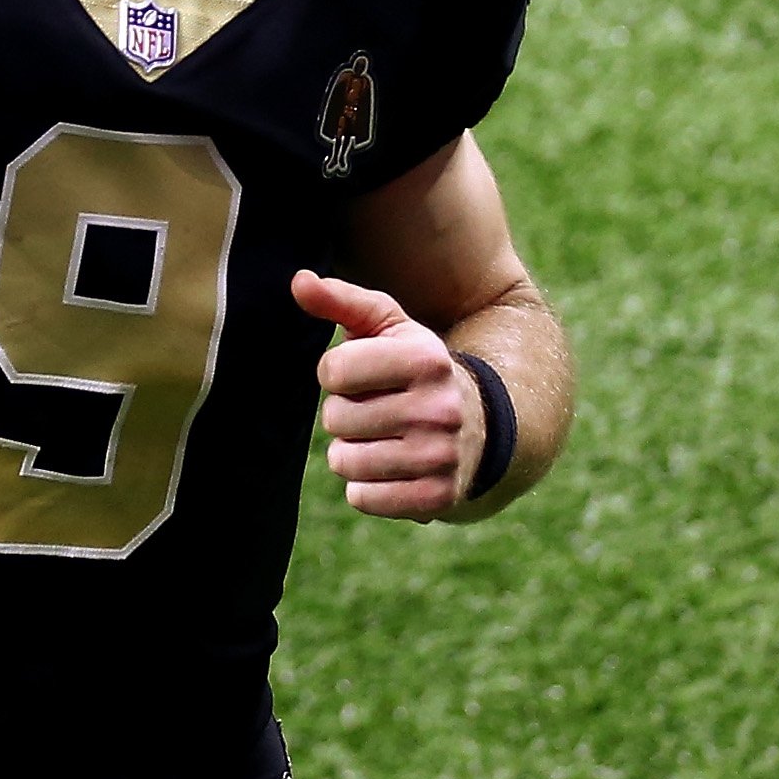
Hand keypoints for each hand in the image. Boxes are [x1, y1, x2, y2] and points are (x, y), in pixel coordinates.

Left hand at [293, 270, 480, 521]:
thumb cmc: (414, 368)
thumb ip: (341, 301)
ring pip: (344, 461)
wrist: (479, 425)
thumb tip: (298, 280)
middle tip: (377, 410)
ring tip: (382, 438)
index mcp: (426, 360)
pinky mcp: (437, 498)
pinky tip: (392, 468)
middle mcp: (439, 409)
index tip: (364, 375)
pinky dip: (365, 487)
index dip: (337, 373)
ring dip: (351, 451)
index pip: (332, 370)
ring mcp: (441, 457)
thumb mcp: (388, 327)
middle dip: (345, 413)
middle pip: (335, 418)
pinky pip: (361, 498)